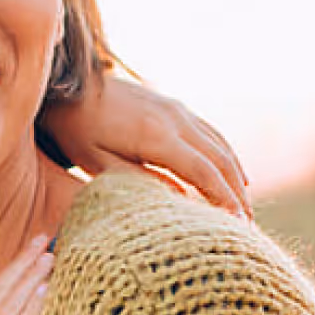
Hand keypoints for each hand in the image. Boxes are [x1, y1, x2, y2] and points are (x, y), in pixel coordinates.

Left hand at [41, 69, 251, 218]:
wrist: (67, 87)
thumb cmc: (76, 131)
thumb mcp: (97, 162)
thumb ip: (136, 180)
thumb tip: (177, 198)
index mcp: (155, 135)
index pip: (203, 171)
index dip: (225, 199)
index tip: (240, 226)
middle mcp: (173, 118)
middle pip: (220, 159)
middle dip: (238, 193)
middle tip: (248, 227)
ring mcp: (175, 109)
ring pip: (219, 144)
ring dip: (236, 175)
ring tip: (244, 208)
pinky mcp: (172, 105)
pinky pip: (209, 132)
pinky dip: (226, 155)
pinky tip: (233, 174)